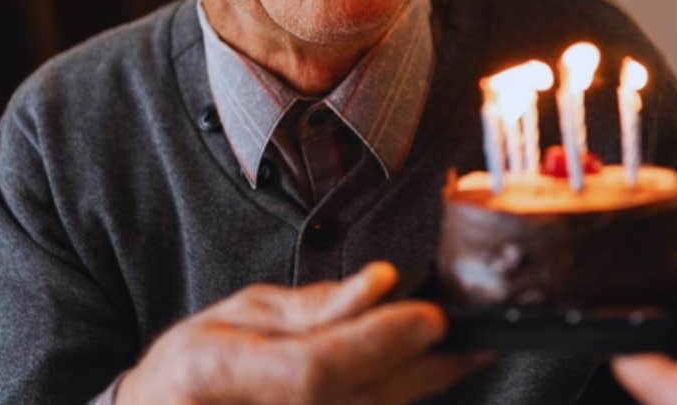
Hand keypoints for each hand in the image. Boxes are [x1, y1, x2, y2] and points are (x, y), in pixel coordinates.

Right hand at [117, 262, 488, 404]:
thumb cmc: (194, 368)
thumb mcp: (238, 314)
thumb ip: (311, 306)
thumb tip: (379, 284)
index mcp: (224, 372)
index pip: (318, 367)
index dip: (378, 342)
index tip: (432, 314)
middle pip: (366, 398)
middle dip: (431, 364)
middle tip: (482, 334)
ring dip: (426, 382)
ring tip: (467, 350)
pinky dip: (399, 394)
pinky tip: (426, 373)